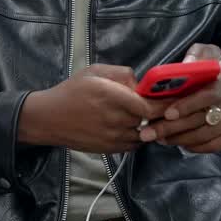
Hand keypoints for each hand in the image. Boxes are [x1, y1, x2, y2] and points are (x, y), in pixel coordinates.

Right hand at [19, 64, 162, 152]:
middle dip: (153, 112)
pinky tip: (128, 126)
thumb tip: (142, 84)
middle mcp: (114, 119)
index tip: (171, 98)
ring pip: (143, 133)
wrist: (49, 118)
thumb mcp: (95, 72)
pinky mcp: (109, 149)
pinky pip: (134, 144)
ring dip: (146, 125)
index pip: (150, 106)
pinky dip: (136, 136)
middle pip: (148, 119)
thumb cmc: (72, 91)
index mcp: (111, 96)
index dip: (164, 104)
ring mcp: (112, 137)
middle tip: (152, 103)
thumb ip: (122, 73)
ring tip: (138, 115)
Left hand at [138, 44, 220, 152]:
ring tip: (158, 138)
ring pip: (204, 135)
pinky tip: (178, 143)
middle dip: (172, 128)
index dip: (187, 105)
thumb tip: (183, 66)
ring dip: (178, 139)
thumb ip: (196, 55)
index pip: (208, 95)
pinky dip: (194, 147)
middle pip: (201, 119)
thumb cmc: (220, 73)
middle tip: (148, 132)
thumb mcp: (211, 55)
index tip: (167, 113)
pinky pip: (213, 146)